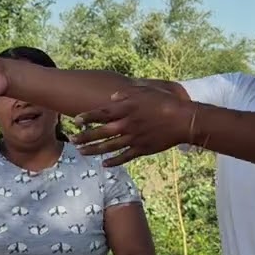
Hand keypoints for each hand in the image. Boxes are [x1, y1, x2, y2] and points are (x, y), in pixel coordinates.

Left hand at [71, 84, 195, 165]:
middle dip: (84, 137)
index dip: (87, 117)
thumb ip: (126, 93)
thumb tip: (111, 96)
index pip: (101, 114)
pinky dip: (114, 161)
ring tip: (82, 152)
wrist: (182, 120)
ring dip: (94, 150)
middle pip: (100, 132)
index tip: (76, 120)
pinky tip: (104, 164)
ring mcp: (133, 138)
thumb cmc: (164, 102)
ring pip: (109, 147)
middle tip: (72, 140)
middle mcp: (126, 125)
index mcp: (126, 109)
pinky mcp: (142, 149)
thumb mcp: (145, 90)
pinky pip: (124, 157)